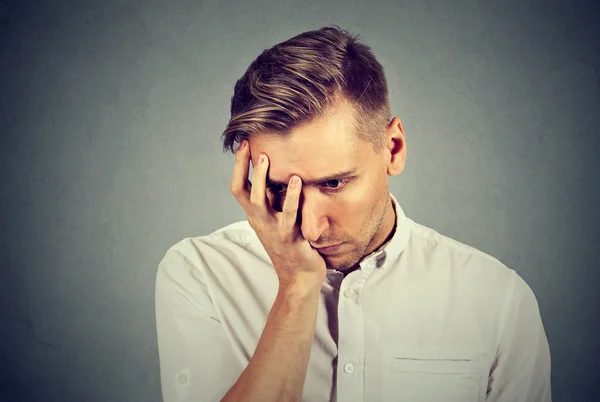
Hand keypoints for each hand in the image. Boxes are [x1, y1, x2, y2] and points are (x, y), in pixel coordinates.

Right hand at [230, 140, 326, 289]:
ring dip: (261, 178)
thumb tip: (279, 176)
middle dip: (243, 166)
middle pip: (242, 191)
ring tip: (264, 157)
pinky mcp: (289, 237)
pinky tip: (296, 180)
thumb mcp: (277, 220)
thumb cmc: (291, 246)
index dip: (238, 166)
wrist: (299, 277)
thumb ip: (275, 201)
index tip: (243, 144)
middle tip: (248, 144)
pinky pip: (288, 214)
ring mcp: (272, 229)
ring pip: (259, 201)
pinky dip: (290, 196)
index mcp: (255, 215)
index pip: (238, 187)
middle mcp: (259, 220)